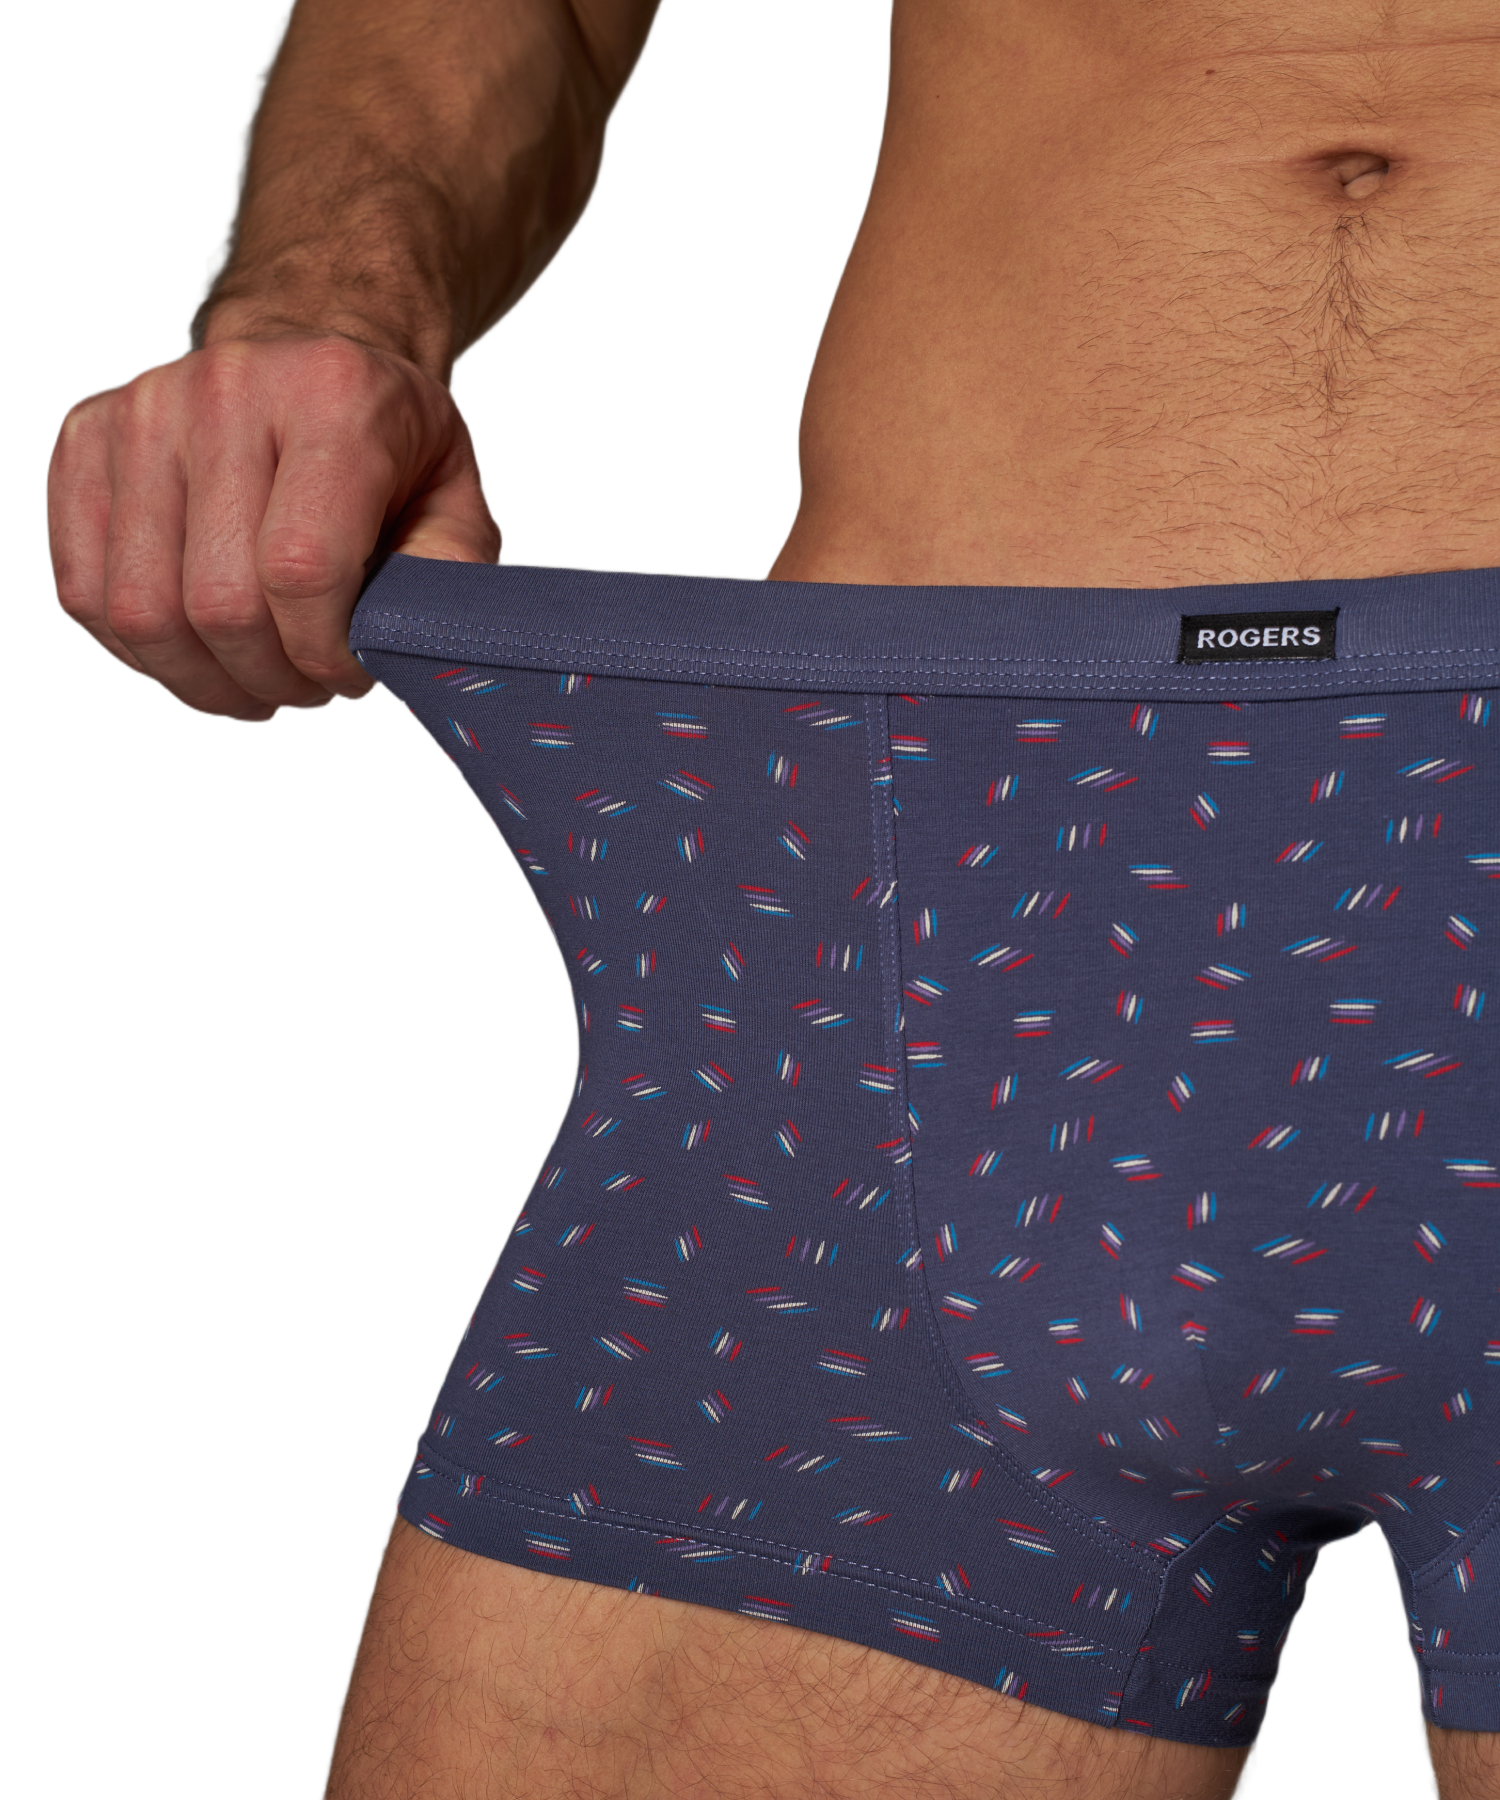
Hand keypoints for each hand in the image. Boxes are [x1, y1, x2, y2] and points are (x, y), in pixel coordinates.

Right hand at [48, 330, 499, 719]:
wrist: (313, 352)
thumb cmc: (385, 439)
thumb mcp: (454, 498)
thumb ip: (446, 580)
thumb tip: (410, 655)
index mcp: (333, 400)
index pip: (301, 570)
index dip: (322, 655)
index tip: (348, 673)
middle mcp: (227, 392)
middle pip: (219, 604)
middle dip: (270, 676)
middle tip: (306, 681)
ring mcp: (144, 412)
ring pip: (144, 611)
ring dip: (206, 679)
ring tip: (255, 677)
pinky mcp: (87, 441)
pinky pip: (88, 591)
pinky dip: (143, 650)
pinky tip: (199, 648)